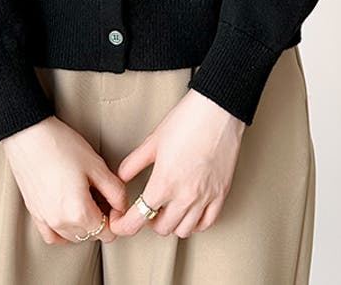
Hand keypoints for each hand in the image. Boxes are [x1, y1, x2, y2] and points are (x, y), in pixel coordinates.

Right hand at [2, 115, 128, 244]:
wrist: (29, 135)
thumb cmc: (62, 146)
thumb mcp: (97, 165)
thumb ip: (115, 191)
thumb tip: (122, 207)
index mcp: (79, 212)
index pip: (106, 232)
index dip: (115, 217)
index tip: (114, 200)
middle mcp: (61, 222)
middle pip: (90, 235)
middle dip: (100, 220)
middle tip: (101, 194)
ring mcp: (45, 220)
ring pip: (72, 237)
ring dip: (83, 225)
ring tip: (85, 198)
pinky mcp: (34, 213)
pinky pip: (52, 235)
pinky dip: (64, 231)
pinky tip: (69, 215)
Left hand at [108, 89, 244, 238]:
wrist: (218, 110)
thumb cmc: (187, 120)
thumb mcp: (153, 141)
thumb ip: (134, 163)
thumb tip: (120, 177)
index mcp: (164, 182)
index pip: (138, 219)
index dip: (123, 226)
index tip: (119, 222)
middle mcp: (185, 195)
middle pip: (161, 228)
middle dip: (148, 221)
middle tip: (146, 208)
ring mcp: (205, 197)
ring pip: (184, 230)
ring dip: (172, 223)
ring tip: (168, 209)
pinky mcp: (222, 193)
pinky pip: (207, 223)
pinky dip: (195, 222)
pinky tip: (189, 210)